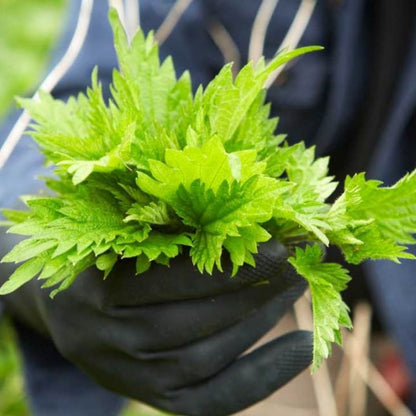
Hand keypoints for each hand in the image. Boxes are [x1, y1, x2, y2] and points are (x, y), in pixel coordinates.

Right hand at [1, 237, 311, 415]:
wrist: (67, 309)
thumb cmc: (102, 261)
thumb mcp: (118, 237)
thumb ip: (165, 230)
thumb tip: (240, 219)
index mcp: (94, 289)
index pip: (173, 280)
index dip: (228, 265)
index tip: (277, 246)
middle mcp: (106, 341)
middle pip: (194, 323)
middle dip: (253, 294)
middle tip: (294, 266)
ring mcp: (128, 376)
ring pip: (207, 358)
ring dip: (260, 323)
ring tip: (293, 290)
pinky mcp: (152, 397)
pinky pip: (212, 400)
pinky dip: (261, 376)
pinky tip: (301, 348)